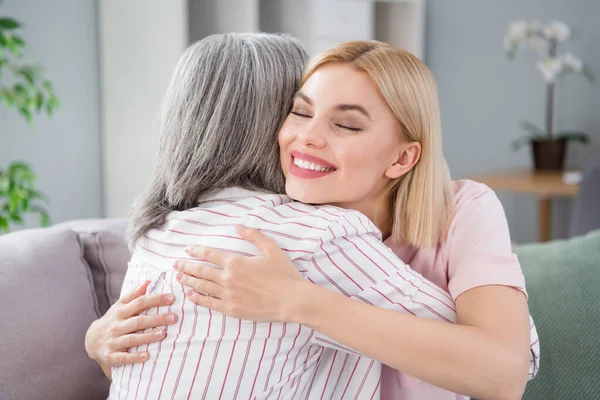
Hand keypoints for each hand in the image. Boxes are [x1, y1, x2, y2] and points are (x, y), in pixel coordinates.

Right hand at [85, 280, 177, 366]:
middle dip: (156, 319)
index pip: (139, 303)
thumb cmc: (112, 320)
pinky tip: (147, 356)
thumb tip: (148, 281)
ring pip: (131, 339)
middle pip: (138, 321)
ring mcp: (112, 341)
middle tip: (173, 317)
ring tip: (163, 334)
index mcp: (120, 312)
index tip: (171, 298)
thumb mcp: (119, 306)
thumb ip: (134, 295)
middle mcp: (116, 326)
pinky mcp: (110, 356)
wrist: (90, 340)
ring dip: (147, 337)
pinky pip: (122, 358)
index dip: (155, 299)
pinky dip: (134, 357)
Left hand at [174, 225, 306, 321]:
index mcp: (236, 262)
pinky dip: (198, 299)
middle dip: (187, 267)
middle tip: (175, 264)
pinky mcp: (232, 310)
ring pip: (202, 287)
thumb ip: (253, 236)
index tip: (187, 249)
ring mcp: (228, 296)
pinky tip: (190, 295)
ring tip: (178, 278)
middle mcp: (228, 278)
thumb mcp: (271, 249)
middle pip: (201, 271)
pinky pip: (209, 304)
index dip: (196, 251)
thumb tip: (238, 227)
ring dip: (189, 281)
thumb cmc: (283, 274)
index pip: (210, 255)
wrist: (291, 300)